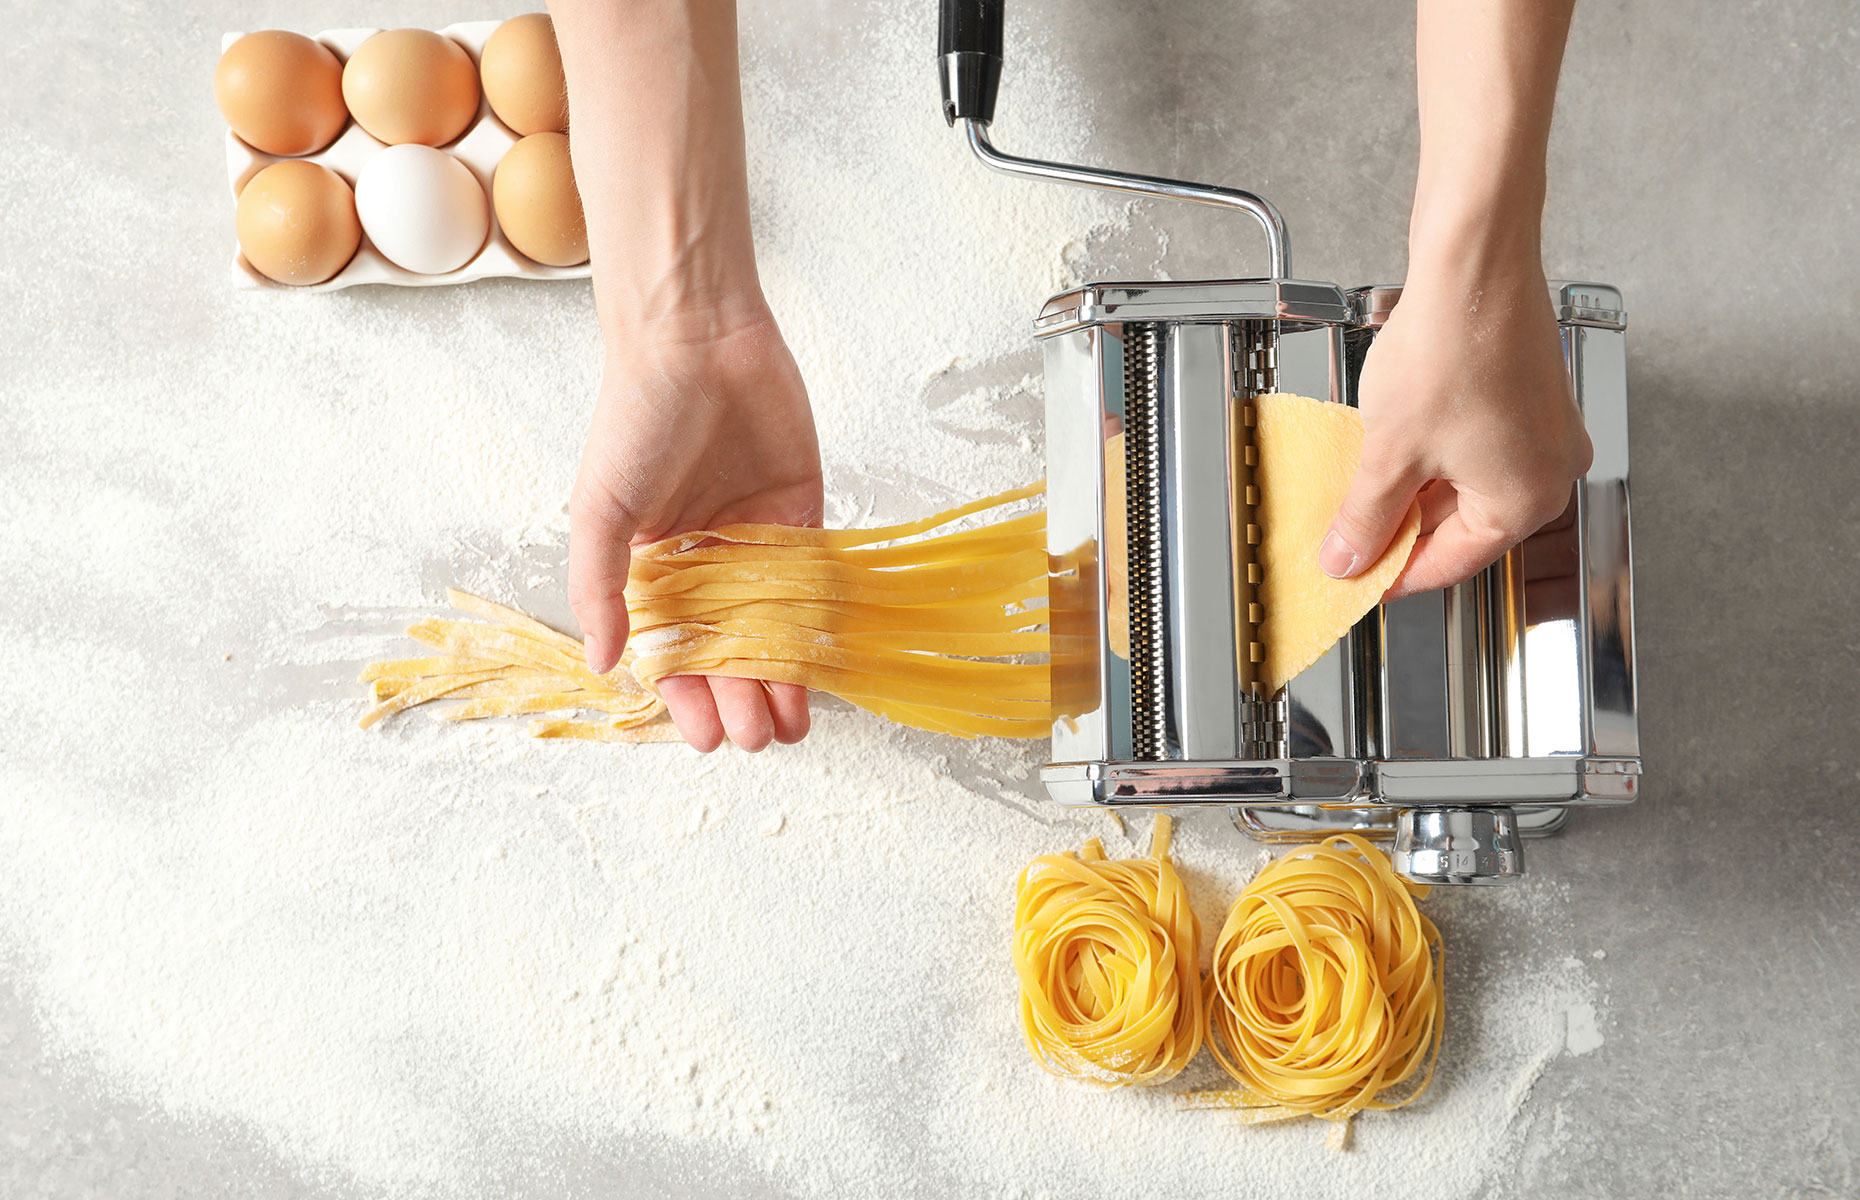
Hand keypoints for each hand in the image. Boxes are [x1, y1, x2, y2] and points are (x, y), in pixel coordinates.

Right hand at [568, 307, 822, 750]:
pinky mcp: (803, 513)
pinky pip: (814, 582)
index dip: (687, 697)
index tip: (707, 736)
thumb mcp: (602, 509)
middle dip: (741, 700)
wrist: (698, 340)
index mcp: (652, 566)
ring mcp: (757, 541)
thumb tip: (604, 665)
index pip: (673, 650)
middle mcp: (706, 562)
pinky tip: (823, 669)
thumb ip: (602, 588)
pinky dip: (818, 627)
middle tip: (757, 738)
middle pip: (728, 650)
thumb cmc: (636, 418)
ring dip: (783, 681)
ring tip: (792, 727)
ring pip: (775, 630)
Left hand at [1321, 255, 1591, 600]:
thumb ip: (1366, 516)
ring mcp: (1544, 429)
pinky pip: (1475, 443)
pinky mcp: (1528, 393)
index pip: (1451, 563)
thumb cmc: (1453, 345)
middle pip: (1461, 524)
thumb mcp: (1390, 452)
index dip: (1395, 574)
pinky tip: (1391, 442)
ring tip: (1360, 485)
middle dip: (1400, 527)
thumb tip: (1349, 558)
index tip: (1357, 579)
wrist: (1475, 261)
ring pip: (1465, 481)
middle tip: (1348, 535)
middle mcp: (1549, 469)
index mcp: (1527, 499)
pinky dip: (1432, 451)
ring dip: (1413, 488)